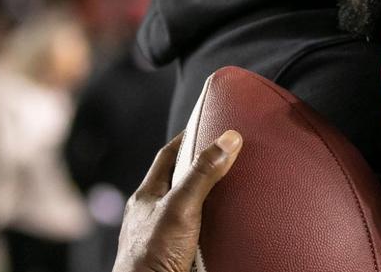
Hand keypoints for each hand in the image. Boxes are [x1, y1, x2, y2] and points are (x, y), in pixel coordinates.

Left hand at [112, 130, 242, 271]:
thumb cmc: (150, 256)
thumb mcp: (180, 206)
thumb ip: (202, 173)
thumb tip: (227, 139)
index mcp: (147, 197)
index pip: (167, 156)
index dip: (187, 138)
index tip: (206, 125)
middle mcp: (153, 215)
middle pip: (180, 181)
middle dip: (203, 169)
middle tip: (227, 157)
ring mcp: (164, 235)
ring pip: (189, 208)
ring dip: (209, 200)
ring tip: (232, 191)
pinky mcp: (177, 254)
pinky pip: (198, 232)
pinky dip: (212, 226)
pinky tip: (225, 226)